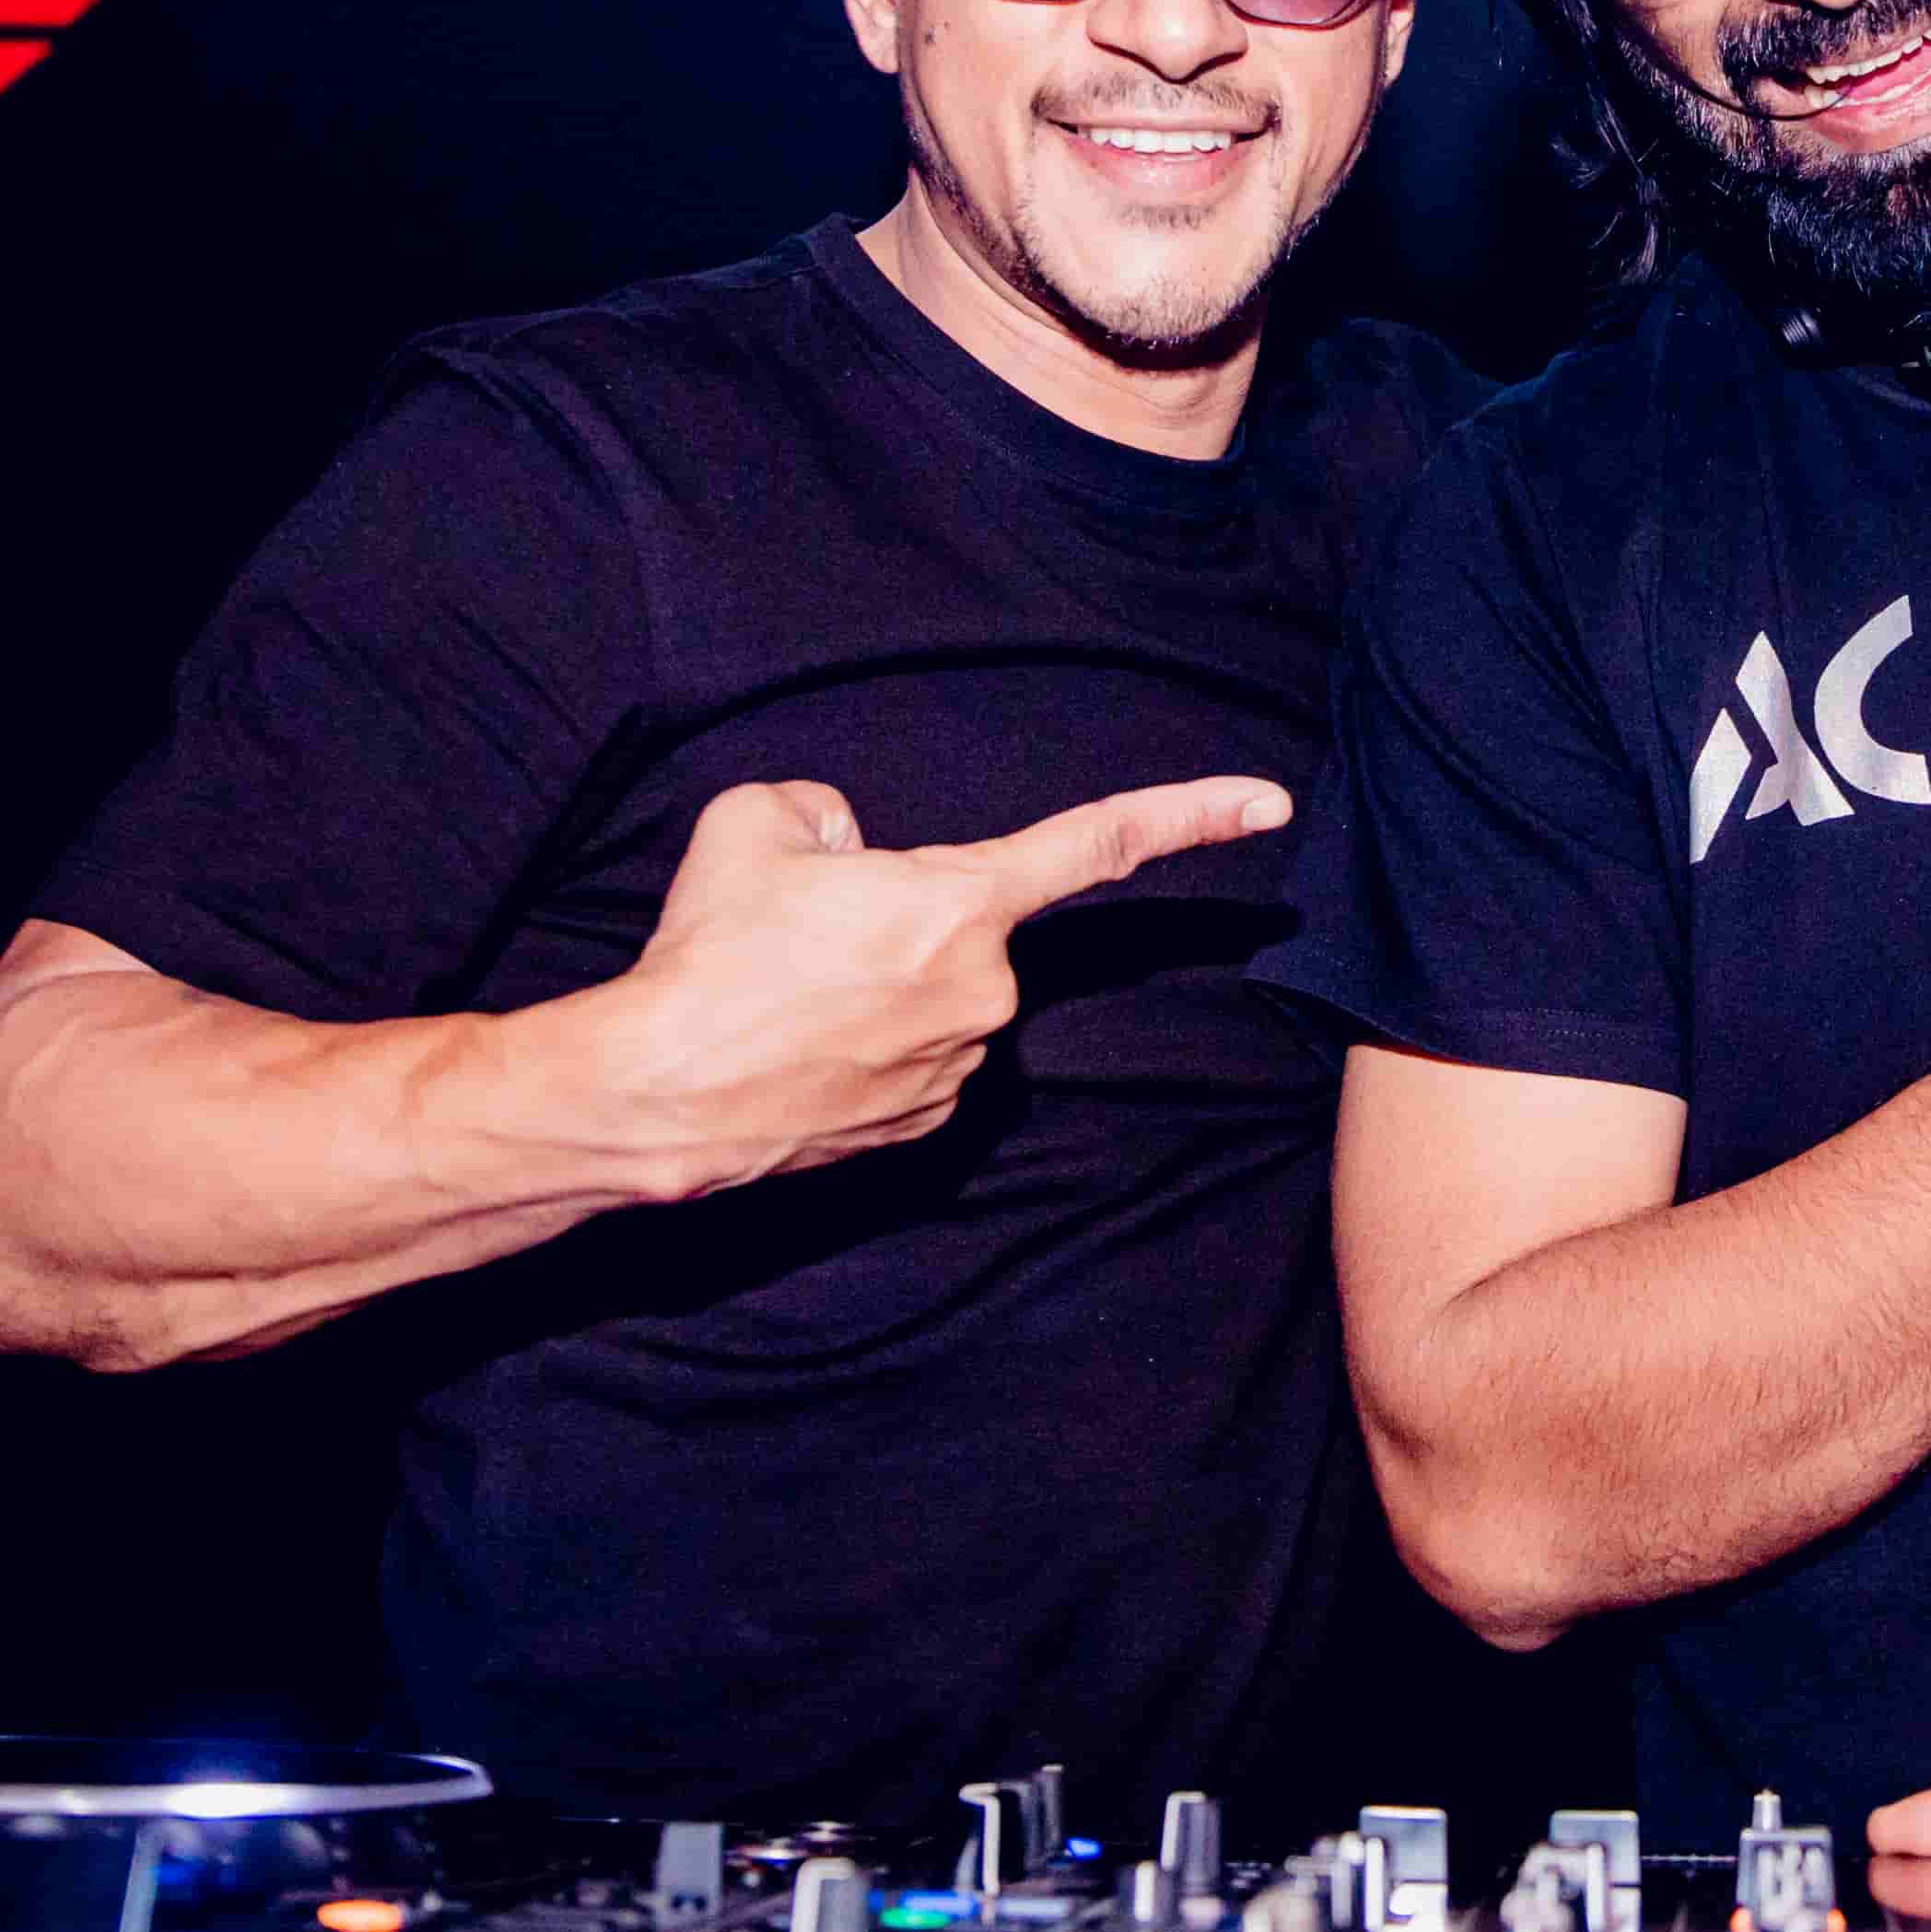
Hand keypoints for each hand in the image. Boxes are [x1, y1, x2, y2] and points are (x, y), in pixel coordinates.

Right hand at [562, 770, 1289, 1195]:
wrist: (660, 1090)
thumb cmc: (709, 952)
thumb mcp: (753, 824)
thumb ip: (822, 810)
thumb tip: (848, 848)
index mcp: (960, 903)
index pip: (1096, 843)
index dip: (1188, 813)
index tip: (1270, 803)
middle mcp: (982, 991)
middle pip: (961, 928)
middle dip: (898, 922)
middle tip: (800, 936)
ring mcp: (956, 1069)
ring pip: (931, 998)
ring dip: (873, 990)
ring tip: (783, 999)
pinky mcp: (922, 1129)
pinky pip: (909, 1060)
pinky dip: (860, 1049)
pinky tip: (796, 1051)